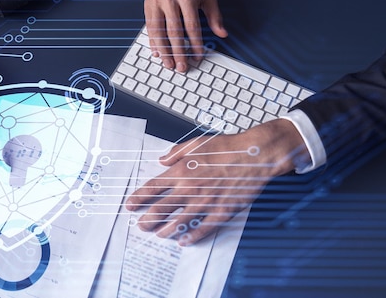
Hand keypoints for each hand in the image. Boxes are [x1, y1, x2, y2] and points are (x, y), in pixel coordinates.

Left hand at [125, 119, 309, 245]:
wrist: (255, 156)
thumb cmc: (227, 147)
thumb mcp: (197, 143)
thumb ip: (176, 153)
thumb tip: (162, 160)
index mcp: (181, 172)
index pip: (152, 188)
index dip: (138, 198)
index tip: (130, 205)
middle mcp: (189, 189)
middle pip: (160, 209)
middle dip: (147, 219)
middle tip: (140, 225)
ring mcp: (205, 203)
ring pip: (178, 223)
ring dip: (164, 230)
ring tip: (158, 233)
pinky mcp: (221, 212)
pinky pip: (202, 229)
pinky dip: (191, 237)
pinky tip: (183, 241)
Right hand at [145, 0, 226, 72]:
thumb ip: (214, 15)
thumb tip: (222, 34)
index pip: (191, 26)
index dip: (195, 44)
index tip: (198, 56)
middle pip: (174, 31)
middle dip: (178, 52)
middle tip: (181, 66)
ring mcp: (156, 1)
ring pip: (158, 31)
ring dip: (163, 50)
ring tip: (168, 63)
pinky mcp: (147, 4)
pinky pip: (149, 27)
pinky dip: (153, 41)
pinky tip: (157, 51)